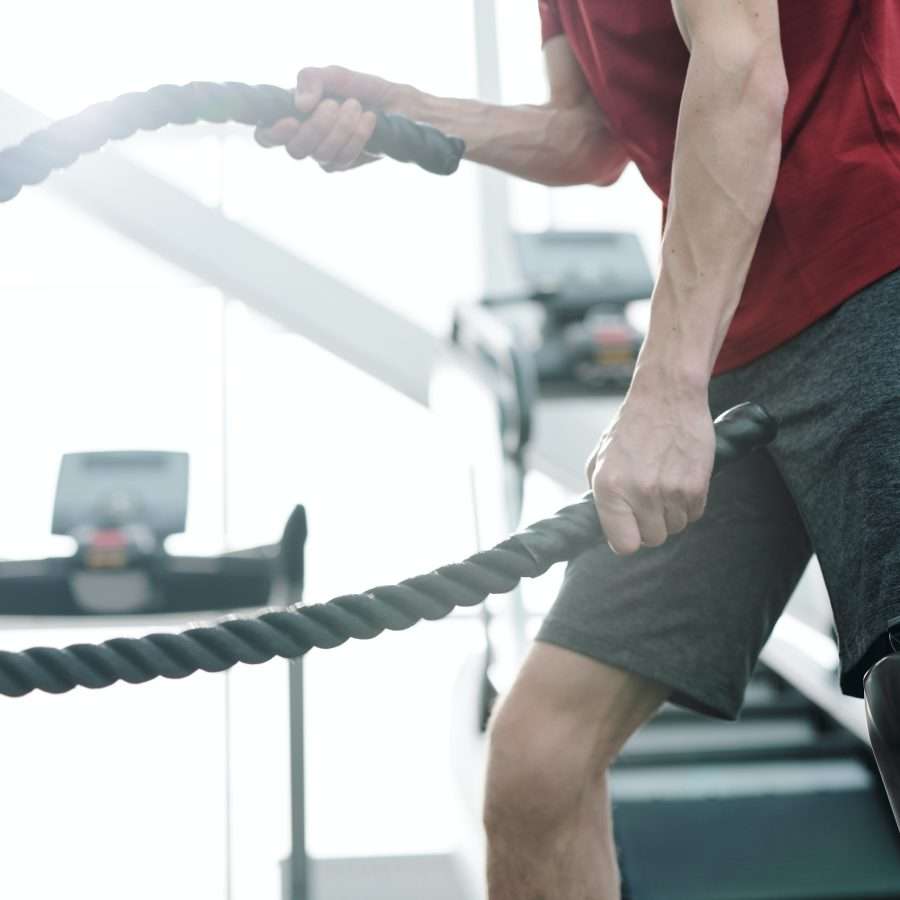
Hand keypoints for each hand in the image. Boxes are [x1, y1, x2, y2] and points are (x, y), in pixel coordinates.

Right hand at [255, 65, 414, 171]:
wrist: (399, 106)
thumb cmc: (362, 90)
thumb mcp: (335, 75)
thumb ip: (312, 80)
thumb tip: (299, 105)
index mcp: (293, 116)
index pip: (266, 136)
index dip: (272, 134)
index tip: (291, 121)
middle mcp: (304, 139)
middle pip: (295, 148)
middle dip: (317, 126)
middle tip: (336, 104)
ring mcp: (323, 155)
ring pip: (321, 154)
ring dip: (341, 128)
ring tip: (356, 106)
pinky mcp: (344, 164)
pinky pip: (343, 158)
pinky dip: (357, 135)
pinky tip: (368, 118)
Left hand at [585, 372, 714, 555]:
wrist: (667, 396)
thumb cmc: (632, 425)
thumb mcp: (600, 458)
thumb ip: (599, 495)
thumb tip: (608, 527)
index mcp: (609, 487)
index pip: (624, 544)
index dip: (628, 539)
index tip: (630, 530)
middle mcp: (639, 492)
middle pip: (653, 539)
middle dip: (651, 525)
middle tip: (649, 501)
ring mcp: (670, 490)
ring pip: (675, 528)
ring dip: (671, 514)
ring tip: (664, 484)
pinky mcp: (696, 486)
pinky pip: (695, 514)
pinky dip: (688, 504)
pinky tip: (679, 479)